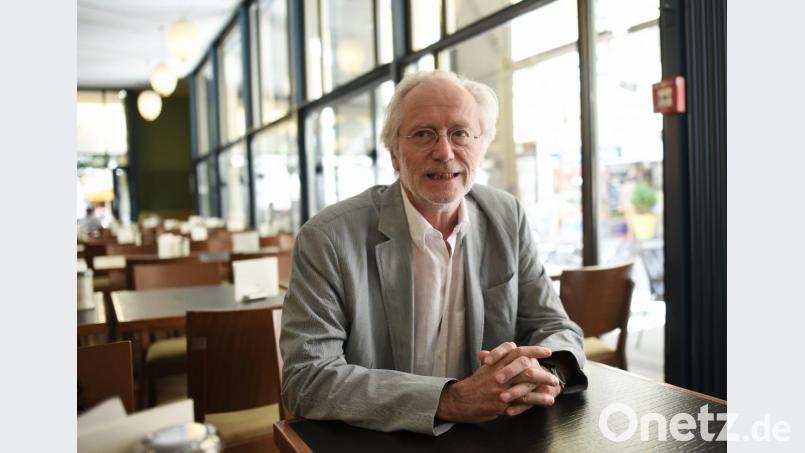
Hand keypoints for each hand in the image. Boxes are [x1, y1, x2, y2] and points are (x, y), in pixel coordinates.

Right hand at [436, 343, 554, 422]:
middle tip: (553, 376)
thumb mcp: (485, 368)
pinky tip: (548, 400)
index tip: (547, 352)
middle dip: (542, 371)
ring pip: (526, 383)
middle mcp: (499, 372)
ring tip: (554, 387)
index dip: (533, 350)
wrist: (460, 400)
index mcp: (496, 362)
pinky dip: (538, 399)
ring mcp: (501, 387)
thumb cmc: (474, 385)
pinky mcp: (502, 402)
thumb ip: (497, 359)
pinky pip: (524, 400)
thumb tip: (508, 350)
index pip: (516, 351)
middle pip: (525, 367)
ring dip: (543, 385)